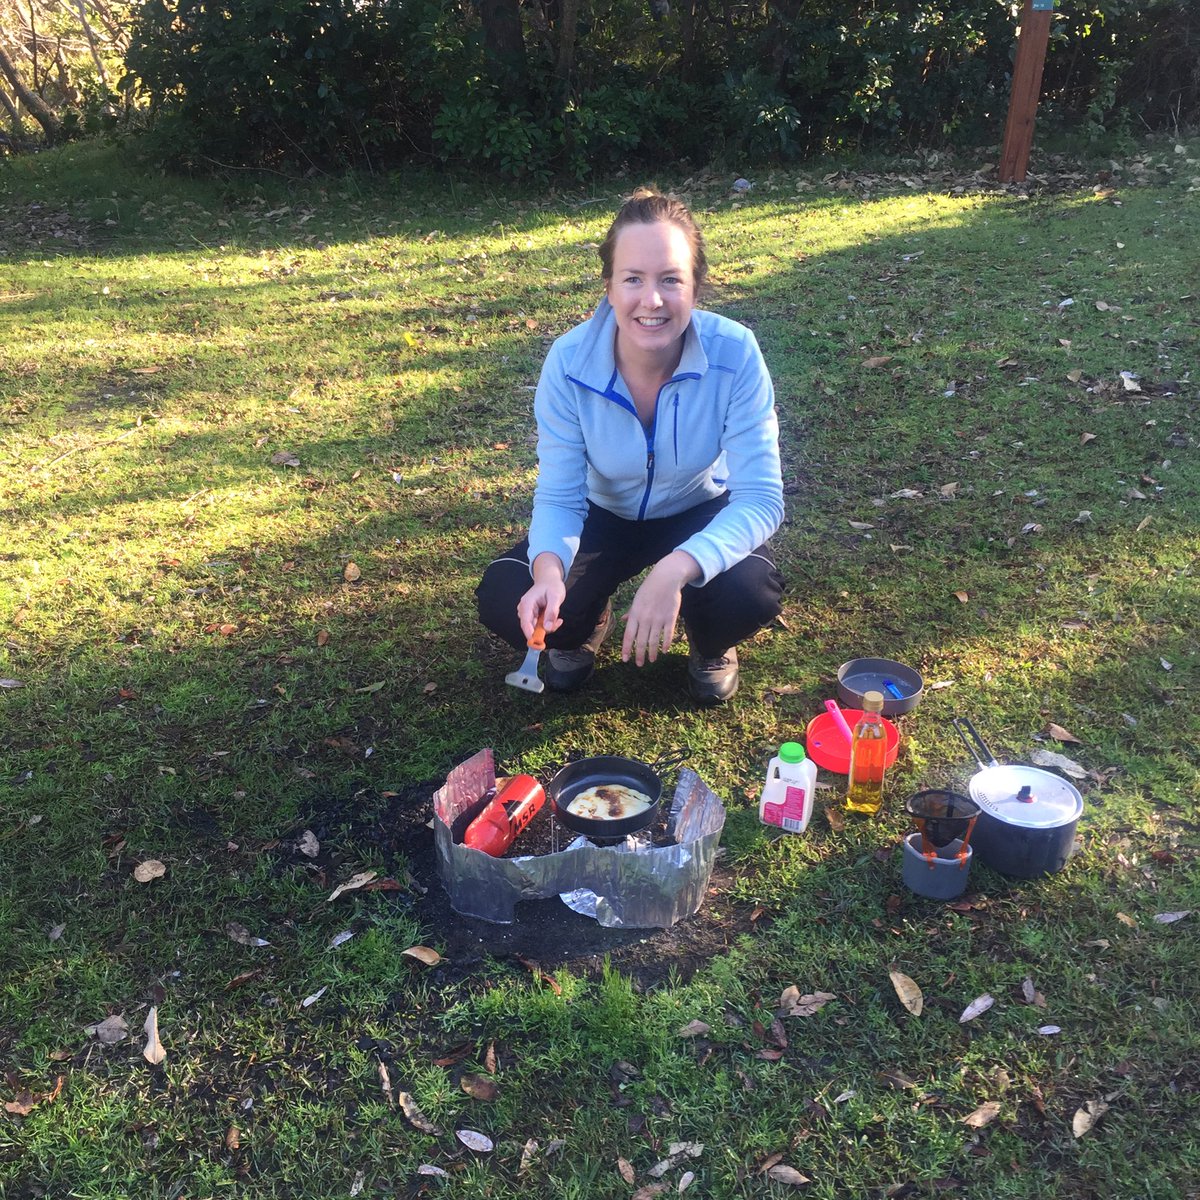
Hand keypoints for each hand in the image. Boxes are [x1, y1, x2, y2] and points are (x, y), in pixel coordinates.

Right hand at [517, 553, 565, 641]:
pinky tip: (556, 619)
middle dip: (544, 630)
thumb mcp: (555, 597)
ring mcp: (528, 613)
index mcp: (527, 603)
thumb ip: (552, 612)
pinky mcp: (533, 616)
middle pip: (530, 627)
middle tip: (557, 623)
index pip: (525, 621)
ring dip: (547, 627)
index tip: (536, 642)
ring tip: (558, 618)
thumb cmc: (552, 585)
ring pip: (535, 628)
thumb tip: (547, 628)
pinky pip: (539, 626)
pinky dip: (548, 625)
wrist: (549, 579)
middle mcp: (524, 609)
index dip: (529, 633)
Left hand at [621, 551, 700, 666]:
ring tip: (651, 660)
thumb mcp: (637, 599)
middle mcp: (646, 619)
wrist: (667, 579)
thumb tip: (623, 620)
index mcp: (635, 614)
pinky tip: (664, 651)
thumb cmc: (649, 588)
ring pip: (654, 641)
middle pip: (641, 641)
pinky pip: (667, 635)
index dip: (626, 649)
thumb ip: (631, 612)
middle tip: (639, 664)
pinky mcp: (670, 618)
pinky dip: (665, 644)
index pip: (628, 636)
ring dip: (652, 653)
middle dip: (640, 655)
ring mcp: (658, 619)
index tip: (625, 659)